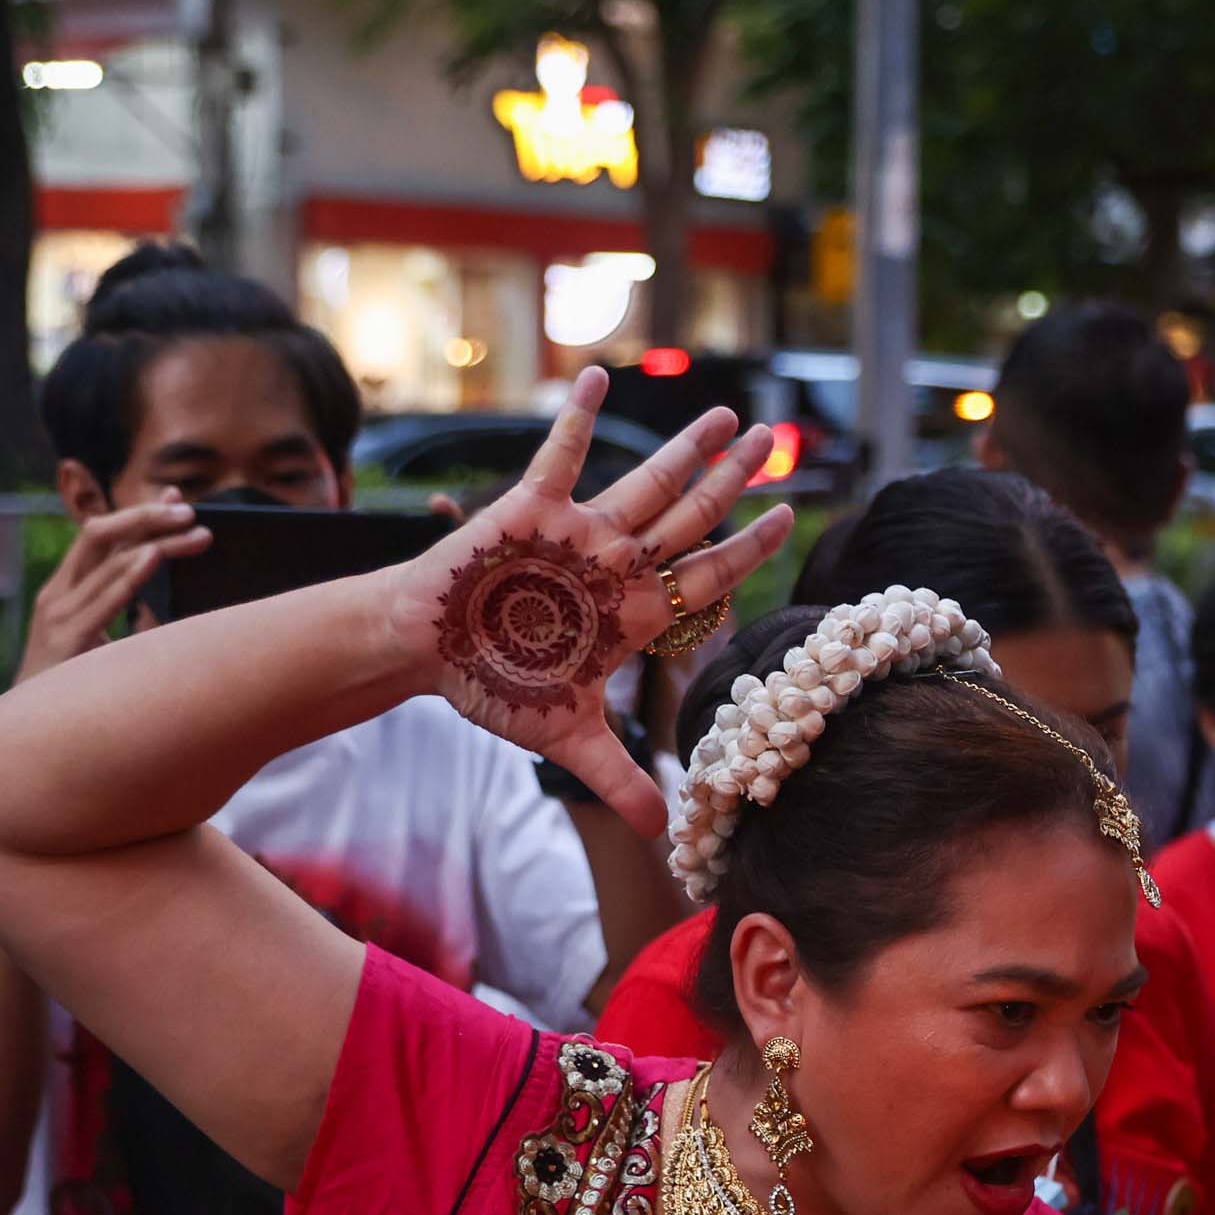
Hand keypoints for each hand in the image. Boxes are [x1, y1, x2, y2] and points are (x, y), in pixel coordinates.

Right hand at [20, 500, 210, 679]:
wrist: (34, 726)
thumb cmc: (75, 681)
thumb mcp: (100, 634)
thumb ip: (124, 606)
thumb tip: (165, 583)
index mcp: (65, 587)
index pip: (101, 535)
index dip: (138, 514)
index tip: (176, 501)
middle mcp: (58, 592)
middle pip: (101, 535)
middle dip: (146, 517)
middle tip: (190, 510)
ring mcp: (59, 613)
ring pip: (108, 562)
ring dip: (157, 543)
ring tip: (195, 532)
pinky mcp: (67, 637)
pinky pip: (103, 599)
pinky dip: (130, 575)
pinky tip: (154, 557)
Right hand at [378, 365, 793, 835]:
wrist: (426, 651)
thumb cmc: (495, 684)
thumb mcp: (567, 739)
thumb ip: (619, 778)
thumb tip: (664, 837)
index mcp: (635, 611)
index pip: (710, 575)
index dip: (750, 547)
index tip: (789, 517)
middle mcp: (618, 565)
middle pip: (694, 517)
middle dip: (735, 481)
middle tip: (779, 442)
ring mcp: (578, 534)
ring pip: (647, 482)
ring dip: (687, 448)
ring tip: (730, 413)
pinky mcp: (528, 510)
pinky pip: (560, 455)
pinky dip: (579, 417)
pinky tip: (602, 376)